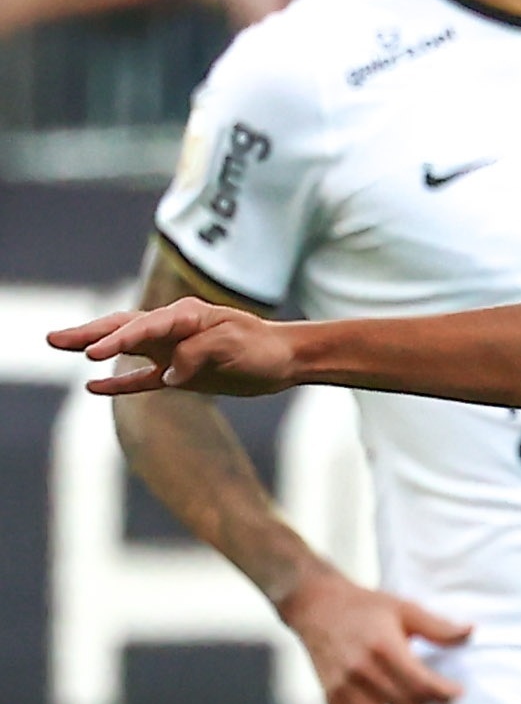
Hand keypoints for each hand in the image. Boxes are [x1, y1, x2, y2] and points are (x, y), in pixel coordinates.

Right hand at [51, 299, 299, 396]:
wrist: (284, 360)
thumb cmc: (261, 347)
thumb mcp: (233, 346)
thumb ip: (198, 354)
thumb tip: (169, 375)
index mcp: (184, 316)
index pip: (143, 327)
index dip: (117, 340)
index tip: (93, 353)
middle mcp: (172, 330)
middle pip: (122, 329)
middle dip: (87, 334)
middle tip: (53, 339)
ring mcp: (172, 351)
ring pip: (125, 349)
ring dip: (94, 348)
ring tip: (59, 346)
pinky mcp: (180, 374)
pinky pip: (142, 378)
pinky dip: (120, 382)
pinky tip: (93, 386)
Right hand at [279, 563, 470, 703]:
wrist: (314, 606)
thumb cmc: (365, 607)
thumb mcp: (403, 608)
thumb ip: (437, 626)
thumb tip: (471, 632)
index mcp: (381, 647)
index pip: (420, 684)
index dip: (445, 694)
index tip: (457, 692)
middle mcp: (360, 671)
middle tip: (440, 703)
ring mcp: (343, 690)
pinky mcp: (333, 703)